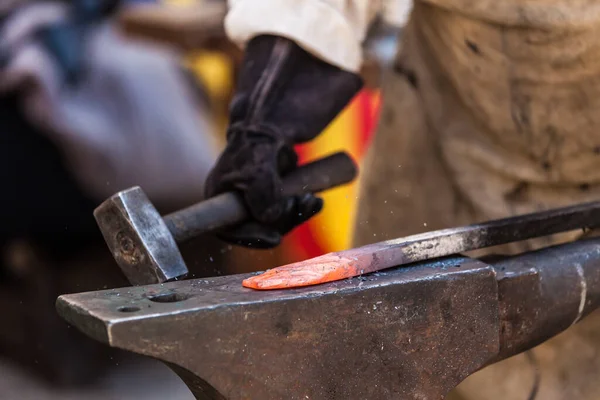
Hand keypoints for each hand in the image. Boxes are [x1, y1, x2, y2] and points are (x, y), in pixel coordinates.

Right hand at [205, 35, 362, 247]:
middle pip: (255, 226)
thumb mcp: (258, 163)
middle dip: (281, 221)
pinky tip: (314, 198)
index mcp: (218, 191)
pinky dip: (301, 205)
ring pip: (275, 219)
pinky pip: (288, 207)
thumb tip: (271, 219)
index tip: (273, 236)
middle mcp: (233, 195)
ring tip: (312, 199)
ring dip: (295, 213)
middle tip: (302, 204)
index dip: (249, 236)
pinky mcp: (274, 186)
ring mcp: (254, 191)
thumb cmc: (261, 134)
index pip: (226, 229)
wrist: (280, 107)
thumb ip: (263, 193)